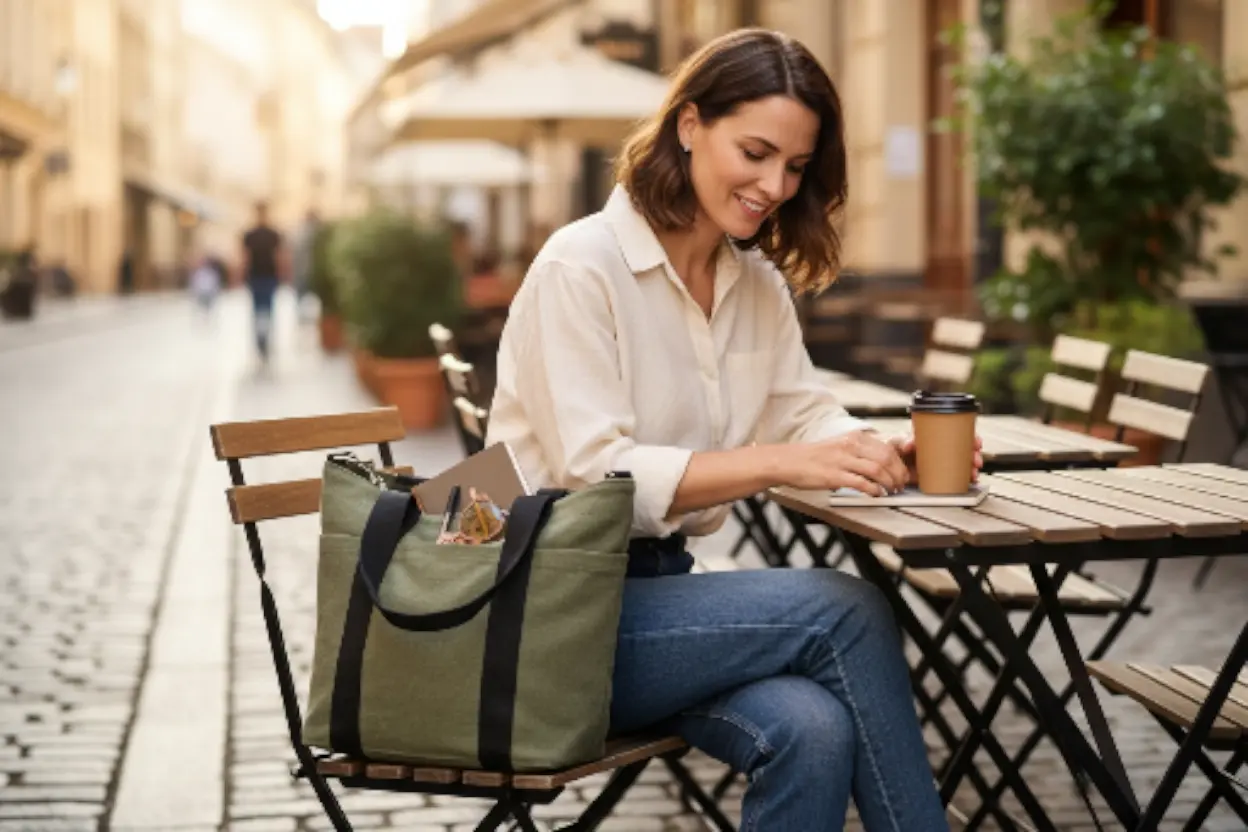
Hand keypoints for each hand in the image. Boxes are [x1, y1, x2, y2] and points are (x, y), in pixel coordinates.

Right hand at [778, 431, 910, 495]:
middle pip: (886, 458)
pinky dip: (873, 490)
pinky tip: (876, 494)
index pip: (886, 448)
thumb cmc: (812, 457)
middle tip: (900, 485)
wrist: (788, 461)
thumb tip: (879, 465)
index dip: (899, 464)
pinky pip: (861, 483)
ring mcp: (842, 460)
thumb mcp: (839, 446)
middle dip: (898, 474)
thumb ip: (858, 452)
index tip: (902, 474)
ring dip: (888, 483)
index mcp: (853, 438)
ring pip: (877, 470)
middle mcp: (849, 446)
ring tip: (890, 491)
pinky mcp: (834, 476)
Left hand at [887, 434, 984, 483]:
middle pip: (963, 449)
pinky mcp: (936, 475)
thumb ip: (903, 441)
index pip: (957, 434)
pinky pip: (955, 476)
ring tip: (974, 473)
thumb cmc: (892, 447)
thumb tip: (910, 443)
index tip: (976, 443)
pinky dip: (964, 478)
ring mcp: (940, 462)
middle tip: (976, 460)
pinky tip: (970, 481)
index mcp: (934, 436)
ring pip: (961, 463)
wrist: (886, 462)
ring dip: (971, 467)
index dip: (970, 437)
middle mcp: (940, 448)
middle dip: (974, 454)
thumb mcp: (897, 441)